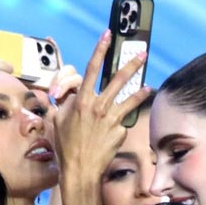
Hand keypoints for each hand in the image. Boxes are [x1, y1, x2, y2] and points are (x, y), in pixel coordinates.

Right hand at [52, 30, 151, 176]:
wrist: (80, 168)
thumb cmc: (65, 145)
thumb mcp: (57, 120)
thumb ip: (66, 104)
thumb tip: (73, 97)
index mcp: (81, 100)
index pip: (92, 68)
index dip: (100, 49)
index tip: (108, 35)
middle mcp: (99, 106)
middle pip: (118, 79)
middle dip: (132, 64)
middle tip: (142, 54)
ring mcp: (112, 118)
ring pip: (130, 99)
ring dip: (140, 91)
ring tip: (149, 86)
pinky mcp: (120, 130)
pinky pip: (121, 122)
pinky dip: (119, 124)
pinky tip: (115, 132)